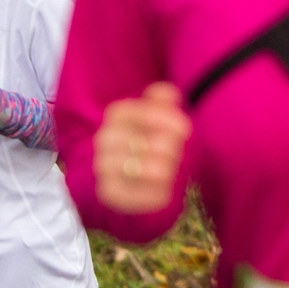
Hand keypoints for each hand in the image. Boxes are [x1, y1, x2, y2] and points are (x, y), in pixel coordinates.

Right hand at [93, 83, 190, 214]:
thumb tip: (167, 93)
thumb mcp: (161, 113)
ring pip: (140, 167)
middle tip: (177, 153)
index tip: (185, 129)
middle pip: (145, 140)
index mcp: (118, 114)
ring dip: (165, 170)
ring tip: (171, 170)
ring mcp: (103, 165)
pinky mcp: (108, 192)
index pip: (146, 112)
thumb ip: (164, 97)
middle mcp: (105, 138)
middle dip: (169, 148)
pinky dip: (153, 194)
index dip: (169, 121)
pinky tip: (165, 191)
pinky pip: (131, 194)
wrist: (135, 172)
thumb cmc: (153, 136)